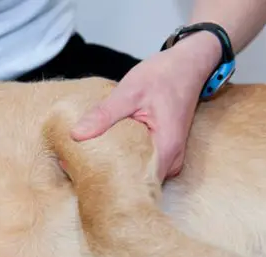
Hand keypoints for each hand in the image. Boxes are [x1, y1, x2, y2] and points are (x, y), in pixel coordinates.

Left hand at [71, 32, 221, 180]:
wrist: (188, 64)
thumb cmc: (165, 75)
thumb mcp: (129, 91)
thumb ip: (104, 114)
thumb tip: (77, 134)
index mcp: (166, 149)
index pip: (135, 183)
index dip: (109, 182)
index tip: (85, 178)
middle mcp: (171, 160)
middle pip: (136, 182)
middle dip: (108, 177)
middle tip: (78, 170)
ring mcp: (169, 157)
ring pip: (138, 173)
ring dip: (115, 168)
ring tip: (87, 162)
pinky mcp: (163, 151)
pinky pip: (141, 163)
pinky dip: (124, 158)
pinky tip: (104, 153)